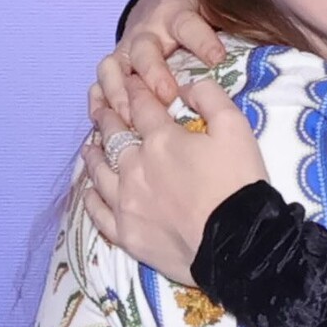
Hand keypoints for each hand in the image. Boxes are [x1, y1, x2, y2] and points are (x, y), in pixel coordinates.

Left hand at [81, 77, 268, 283]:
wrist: (236, 244)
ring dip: (94, 155)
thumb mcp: (236, 128)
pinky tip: (89, 192)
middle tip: (102, 110)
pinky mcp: (126, 233)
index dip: (135, 90)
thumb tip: (186, 87)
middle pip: (113, 136)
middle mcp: (135, 167)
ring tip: (90, 147)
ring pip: (99, 172)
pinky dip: (91, 199)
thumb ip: (209, 97)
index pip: (141, 106)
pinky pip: (99, 213)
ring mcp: (126, 201)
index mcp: (161, 139)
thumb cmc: (238, 184)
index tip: (130, 83)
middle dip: (108, 118)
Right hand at [90, 0, 224, 126]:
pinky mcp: (114, 66)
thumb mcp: (214, 14)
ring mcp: (126, 50)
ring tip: (128, 116)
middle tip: (165, 96)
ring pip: (114, 67)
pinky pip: (99, 82)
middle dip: (153, 73)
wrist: (161, 3)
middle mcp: (147, 32)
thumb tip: (268, 40)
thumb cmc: (194, 17)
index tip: (218, 58)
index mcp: (176, 17)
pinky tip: (102, 121)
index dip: (203, 41)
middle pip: (144, 50)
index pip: (189, 27)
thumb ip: (234, 28)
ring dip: (119, 91)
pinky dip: (99, 100)